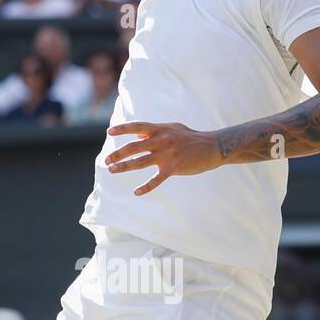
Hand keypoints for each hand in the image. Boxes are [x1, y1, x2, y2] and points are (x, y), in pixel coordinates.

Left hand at [105, 121, 220, 194]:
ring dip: (124, 166)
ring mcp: (167, 154)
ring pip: (140, 162)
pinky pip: (156, 179)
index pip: (137, 127)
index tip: (109, 132)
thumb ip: (155, 131)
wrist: (212, 147)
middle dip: (118, 154)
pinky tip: (137, 192)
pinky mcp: (174, 168)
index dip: (122, 129)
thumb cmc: (191, 138)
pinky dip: (146, 187)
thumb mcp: (173, 129)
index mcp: (160, 130)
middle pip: (134, 147)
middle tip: (106, 161)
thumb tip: (138, 134)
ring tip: (112, 170)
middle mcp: (161, 141)